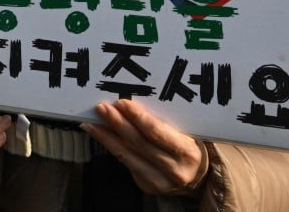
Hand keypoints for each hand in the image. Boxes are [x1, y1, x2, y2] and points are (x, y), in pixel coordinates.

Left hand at [81, 99, 208, 195]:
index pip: (158, 133)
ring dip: (106, 136)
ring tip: (91, 122)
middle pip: (139, 143)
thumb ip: (163, 124)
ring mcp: (160, 181)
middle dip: (117, 123)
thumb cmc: (187, 146)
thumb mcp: (185, 133)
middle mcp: (174, 169)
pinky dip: (110, 146)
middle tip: (102, 108)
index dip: (138, 118)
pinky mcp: (147, 186)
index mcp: (187, 152)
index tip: (121, 103)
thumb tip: (129, 105)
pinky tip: (99, 134)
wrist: (197, 177)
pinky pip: (125, 162)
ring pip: (127, 155)